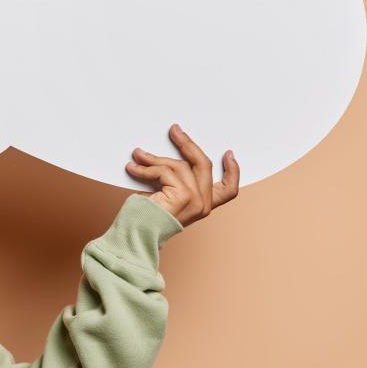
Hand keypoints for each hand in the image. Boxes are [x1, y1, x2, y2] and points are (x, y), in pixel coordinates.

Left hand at [124, 123, 239, 227]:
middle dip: (188, 144)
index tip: (228, 154)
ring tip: (138, 155)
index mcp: (203, 206)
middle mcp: (203, 205)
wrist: (135, 236)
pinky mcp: (183, 196)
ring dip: (155, 158)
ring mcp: (195, 200)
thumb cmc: (145, 219)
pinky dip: (146, 168)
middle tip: (174, 131)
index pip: (228, 191)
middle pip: (204, 164)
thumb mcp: (166, 196)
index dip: (233, 171)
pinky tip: (133, 168)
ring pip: (179, 165)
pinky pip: (165, 171)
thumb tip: (166, 157)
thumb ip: (175, 181)